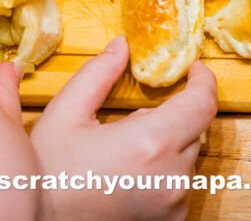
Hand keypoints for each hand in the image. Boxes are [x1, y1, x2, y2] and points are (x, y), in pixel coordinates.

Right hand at [31, 36, 217, 219]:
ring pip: (187, 158)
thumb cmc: (47, 175)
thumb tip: (122, 45)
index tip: (192, 70)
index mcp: (150, 144)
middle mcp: (172, 177)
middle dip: (172, 115)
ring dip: (167, 145)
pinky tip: (128, 175)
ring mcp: (174, 205)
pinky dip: (163, 172)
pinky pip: (179, 185)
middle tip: (131, 121)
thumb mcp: (65, 114)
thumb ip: (98, 74)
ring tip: (123, 154)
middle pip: (194, 129)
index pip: (203, 104)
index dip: (203, 81)